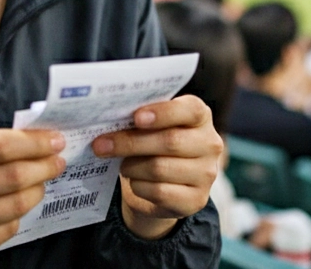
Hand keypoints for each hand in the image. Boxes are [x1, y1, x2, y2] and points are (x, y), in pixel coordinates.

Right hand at [0, 129, 65, 268]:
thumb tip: (32, 141)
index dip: (34, 143)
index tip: (55, 140)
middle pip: (12, 176)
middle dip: (43, 167)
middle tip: (57, 161)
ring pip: (14, 205)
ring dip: (37, 191)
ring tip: (41, 182)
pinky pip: (6, 230)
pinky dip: (19, 216)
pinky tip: (19, 206)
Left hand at [92, 95, 221, 239]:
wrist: (166, 184)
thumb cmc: (155, 144)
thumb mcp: (153, 126)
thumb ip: (141, 119)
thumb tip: (110, 121)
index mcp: (200, 116)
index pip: (189, 110)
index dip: (162, 113)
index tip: (136, 118)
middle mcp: (210, 144)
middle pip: (169, 141)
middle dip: (130, 143)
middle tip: (100, 144)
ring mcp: (206, 174)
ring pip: (160, 168)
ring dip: (131, 166)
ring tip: (122, 163)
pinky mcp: (196, 200)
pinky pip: (159, 192)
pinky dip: (139, 186)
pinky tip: (134, 181)